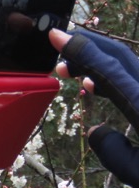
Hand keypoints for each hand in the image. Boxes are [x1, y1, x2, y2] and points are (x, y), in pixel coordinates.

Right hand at [49, 28, 138, 187]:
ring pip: (130, 65)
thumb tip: (96, 131)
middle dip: (87, 45)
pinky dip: (115, 77)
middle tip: (59, 48)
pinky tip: (100, 89)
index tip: (55, 35)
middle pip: (121, 55)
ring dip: (99, 62)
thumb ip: (113, 152)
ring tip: (75, 73)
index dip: (80, 46)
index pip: (110, 65)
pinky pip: (137, 79)